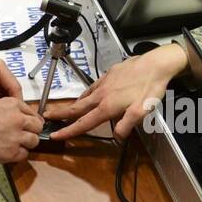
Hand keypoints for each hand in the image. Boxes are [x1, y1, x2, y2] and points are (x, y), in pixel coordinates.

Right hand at [0, 95, 42, 163]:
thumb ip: (3, 107)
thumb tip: (10, 112)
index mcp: (12, 105)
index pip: (32, 111)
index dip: (31, 119)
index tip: (30, 123)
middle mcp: (18, 119)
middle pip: (37, 126)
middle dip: (32, 130)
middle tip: (25, 134)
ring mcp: (17, 136)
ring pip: (34, 140)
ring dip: (27, 143)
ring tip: (17, 144)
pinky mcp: (14, 152)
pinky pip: (25, 154)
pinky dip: (19, 154)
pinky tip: (9, 152)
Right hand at [50, 42, 187, 139]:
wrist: (155, 64)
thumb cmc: (150, 88)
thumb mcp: (142, 112)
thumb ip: (126, 125)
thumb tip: (117, 137)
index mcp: (107, 106)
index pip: (84, 122)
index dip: (68, 130)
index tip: (55, 135)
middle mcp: (101, 95)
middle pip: (77, 107)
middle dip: (60, 113)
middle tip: (46, 116)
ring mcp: (104, 82)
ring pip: (84, 96)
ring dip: (73, 104)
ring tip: (65, 109)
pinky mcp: (109, 74)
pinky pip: (93, 86)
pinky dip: (87, 93)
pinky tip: (89, 94)